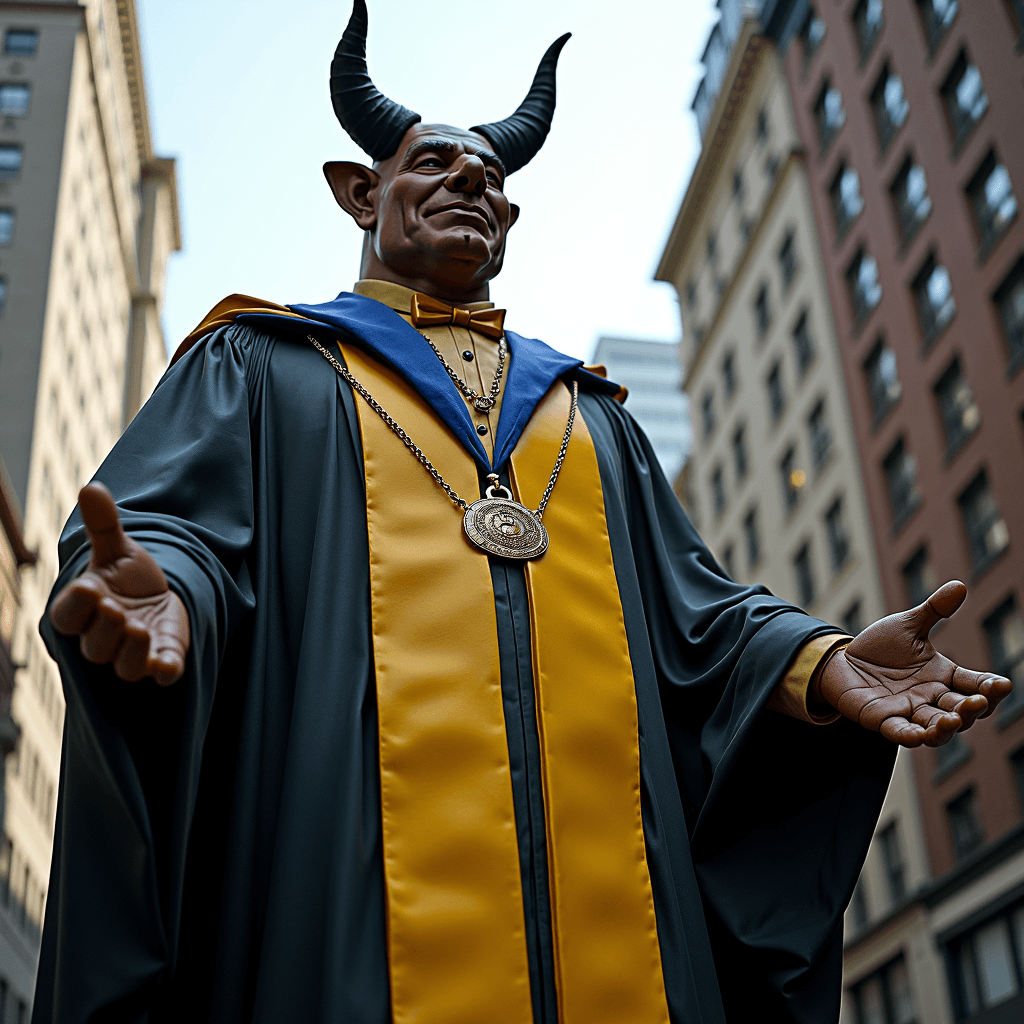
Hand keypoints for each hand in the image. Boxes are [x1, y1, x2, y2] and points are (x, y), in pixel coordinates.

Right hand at [49, 482, 189, 684]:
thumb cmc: (130, 576)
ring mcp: (133, 652)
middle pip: (93, 647)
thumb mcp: (119, 549)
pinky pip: (159, 675)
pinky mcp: (162, 659)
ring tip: (140, 627)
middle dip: (104, 629)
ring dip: (130, 650)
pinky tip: (167, 666)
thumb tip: (91, 487)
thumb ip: (104, 524)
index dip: (75, 605)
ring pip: (123, 666)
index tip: (90, 586)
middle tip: (116, 608)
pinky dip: (162, 672)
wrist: (162, 595)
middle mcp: (103, 637)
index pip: (67, 617)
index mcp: (84, 610)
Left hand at [814, 581, 1011, 747]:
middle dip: (971, 708)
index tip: (1002, 684)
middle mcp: (930, 697)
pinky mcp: (881, 719)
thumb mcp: (907, 626)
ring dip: (946, 728)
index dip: (990, 688)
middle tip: (977, 701)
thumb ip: (934, 610)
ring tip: (953, 721)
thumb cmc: (881, 648)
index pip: (974, 684)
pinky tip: (917, 737)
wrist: (843, 661)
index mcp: (943, 675)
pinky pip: (899, 732)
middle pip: (960, 710)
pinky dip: (909, 736)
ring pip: (934, 727)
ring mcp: (907, 711)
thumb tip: (959, 585)